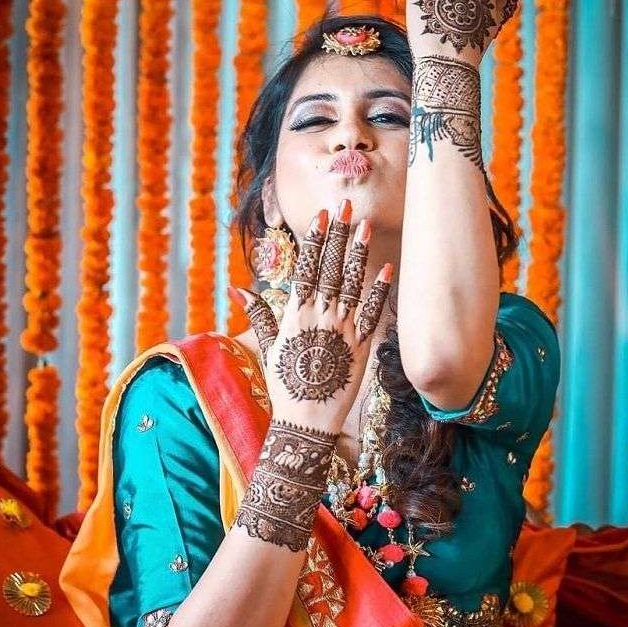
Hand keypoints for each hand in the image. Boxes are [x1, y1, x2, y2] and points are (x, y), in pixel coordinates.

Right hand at [229, 198, 392, 432]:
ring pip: (351, 283)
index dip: (314, 240)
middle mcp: (320, 316)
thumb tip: (239, 289)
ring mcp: (342, 329)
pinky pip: (372, 313)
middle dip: (337, 233)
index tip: (320, 215)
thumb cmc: (283, 386)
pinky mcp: (361, 346)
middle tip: (345, 204)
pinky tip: (388, 268)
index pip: (306, 268)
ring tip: (363, 224)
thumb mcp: (267, 347)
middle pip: (329, 267)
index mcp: (295, 314)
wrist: (305, 422)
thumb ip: (259, 315)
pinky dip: (380, 290)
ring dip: (358, 252)